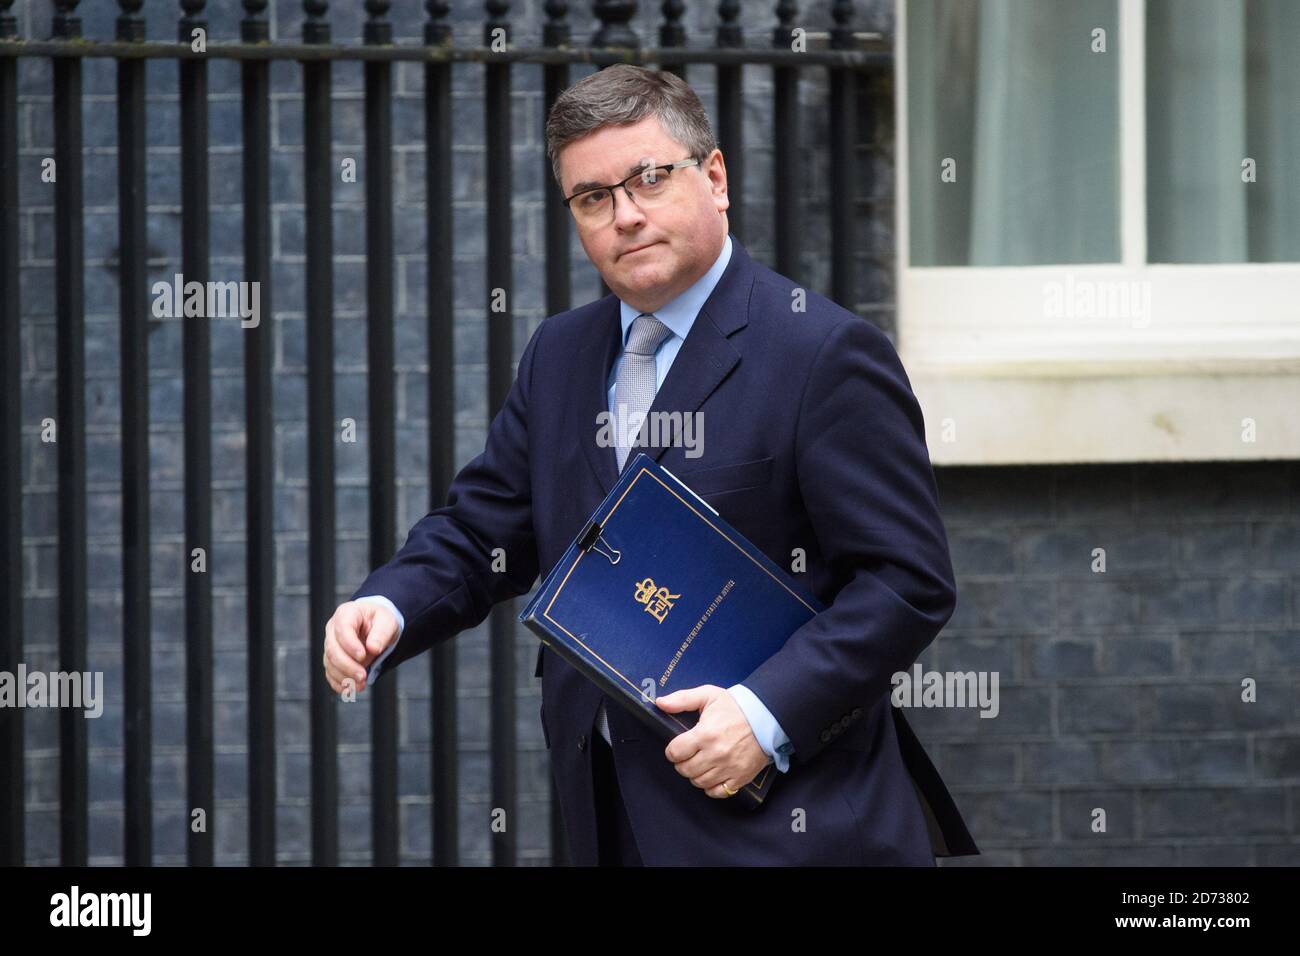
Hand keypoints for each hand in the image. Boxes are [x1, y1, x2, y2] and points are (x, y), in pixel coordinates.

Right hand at [322, 600, 398, 695]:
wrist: (376, 626)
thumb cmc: (380, 620)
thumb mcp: (387, 621)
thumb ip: (382, 633)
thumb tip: (373, 648)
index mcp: (346, 614)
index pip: (343, 629)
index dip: (350, 645)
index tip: (362, 656)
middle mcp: (333, 629)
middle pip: (333, 649)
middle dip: (347, 666)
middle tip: (362, 676)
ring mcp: (330, 644)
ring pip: (330, 663)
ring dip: (344, 677)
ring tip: (360, 685)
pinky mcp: (332, 659)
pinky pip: (330, 673)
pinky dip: (338, 683)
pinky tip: (349, 689)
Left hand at [656, 684, 771, 798]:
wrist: (767, 717)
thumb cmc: (737, 706)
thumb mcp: (708, 695)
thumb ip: (681, 699)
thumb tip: (660, 703)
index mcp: (705, 734)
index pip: (675, 752)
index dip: (672, 750)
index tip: (677, 747)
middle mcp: (715, 754)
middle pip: (685, 769)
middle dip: (682, 762)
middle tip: (688, 755)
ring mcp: (728, 768)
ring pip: (699, 782)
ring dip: (695, 774)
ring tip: (700, 763)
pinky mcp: (740, 777)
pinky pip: (717, 792)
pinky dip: (711, 787)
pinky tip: (712, 775)